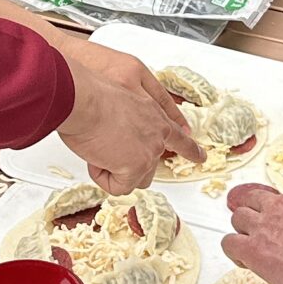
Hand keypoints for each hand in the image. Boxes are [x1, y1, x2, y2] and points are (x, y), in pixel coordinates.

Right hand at [57, 46, 201, 193]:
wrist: (82, 99)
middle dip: (127, 165)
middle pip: (149, 166)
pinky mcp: (136, 167)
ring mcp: (149, 151)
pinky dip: (102, 176)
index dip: (190, 149)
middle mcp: (158, 133)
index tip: (200, 156)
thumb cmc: (89, 96)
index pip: (179, 136)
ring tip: (98, 148)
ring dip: (113, 170)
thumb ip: (130, 121)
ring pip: (134, 180)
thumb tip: (121, 137)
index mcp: (154, 114)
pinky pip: (117, 187)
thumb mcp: (120, 102)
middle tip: (105, 149)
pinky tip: (95, 156)